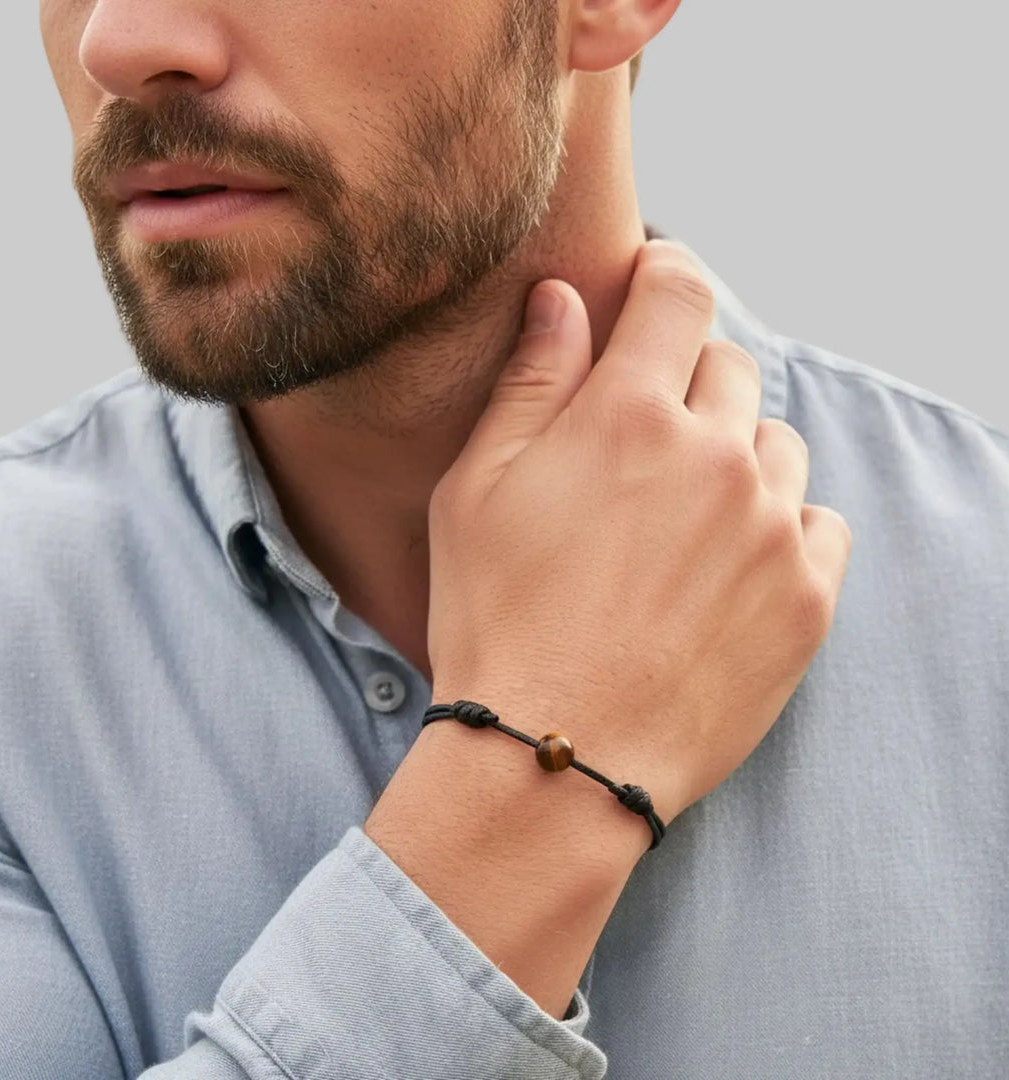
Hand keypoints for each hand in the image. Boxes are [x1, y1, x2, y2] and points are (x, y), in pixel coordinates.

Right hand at [425, 240, 851, 833]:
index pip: (678, 295)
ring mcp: (771, 528)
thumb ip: (530, 383)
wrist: (555, 754)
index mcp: (628, 415)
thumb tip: (562, 299)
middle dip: (689, 383)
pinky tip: (730, 566)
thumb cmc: (497, 620)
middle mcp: (715, 456)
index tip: (656, 289)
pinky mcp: (807, 597)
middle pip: (731, 368)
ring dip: (736, 457)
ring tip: (684, 517)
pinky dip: (781, 526)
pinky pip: (818, 522)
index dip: (666, 276)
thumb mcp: (476, 492)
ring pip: (777, 445)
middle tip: (645, 439)